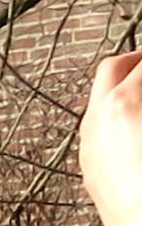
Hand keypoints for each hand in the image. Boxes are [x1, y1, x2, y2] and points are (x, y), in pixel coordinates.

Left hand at [86, 54, 141, 225]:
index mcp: (123, 106)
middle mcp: (96, 121)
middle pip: (113, 68)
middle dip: (139, 60)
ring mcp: (88, 143)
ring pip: (100, 97)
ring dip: (125, 85)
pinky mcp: (88, 164)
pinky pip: (97, 125)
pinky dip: (116, 112)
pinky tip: (137, 123)